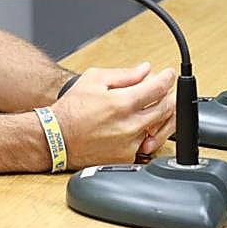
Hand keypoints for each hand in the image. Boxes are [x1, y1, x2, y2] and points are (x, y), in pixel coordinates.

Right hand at [49, 62, 177, 169]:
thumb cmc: (71, 109)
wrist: (56, 138)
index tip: (169, 75)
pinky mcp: (126, 158)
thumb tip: (144, 70)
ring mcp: (129, 144)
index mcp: (123, 103)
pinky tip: (138, 126)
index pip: (158, 88)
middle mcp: (130, 125)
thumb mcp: (94, 80)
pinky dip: (145, 133)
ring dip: (161, 116)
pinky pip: (145, 144)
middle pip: (166, 109)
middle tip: (166, 91)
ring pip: (159, 128)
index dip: (168, 79)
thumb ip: (124, 75)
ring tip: (152, 108)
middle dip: (170, 96)